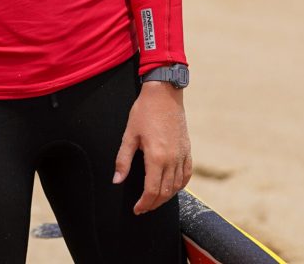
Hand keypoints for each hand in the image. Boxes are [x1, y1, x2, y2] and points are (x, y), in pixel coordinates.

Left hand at [113, 82, 191, 213]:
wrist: (164, 94)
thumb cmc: (144, 112)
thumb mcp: (129, 135)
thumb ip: (122, 160)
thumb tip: (116, 181)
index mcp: (156, 157)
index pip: (152, 191)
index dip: (144, 203)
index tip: (137, 209)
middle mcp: (172, 160)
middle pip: (165, 192)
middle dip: (153, 204)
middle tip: (143, 208)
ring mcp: (182, 155)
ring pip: (177, 186)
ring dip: (166, 197)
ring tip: (154, 200)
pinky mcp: (187, 150)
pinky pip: (187, 175)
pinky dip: (180, 186)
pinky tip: (172, 188)